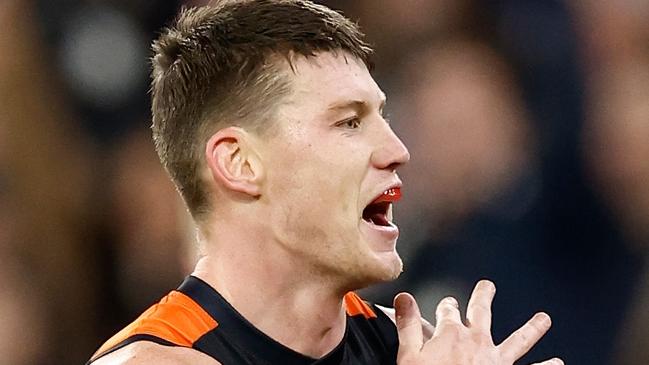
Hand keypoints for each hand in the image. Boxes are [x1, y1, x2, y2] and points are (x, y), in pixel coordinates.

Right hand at [394, 280, 562, 364]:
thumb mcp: (409, 356)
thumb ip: (408, 325)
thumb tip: (403, 296)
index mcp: (451, 334)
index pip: (449, 311)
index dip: (447, 306)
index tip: (447, 304)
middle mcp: (477, 342)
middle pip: (482, 313)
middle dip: (484, 297)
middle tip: (488, 286)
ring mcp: (497, 361)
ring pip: (518, 340)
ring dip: (532, 329)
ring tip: (544, 319)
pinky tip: (557, 362)